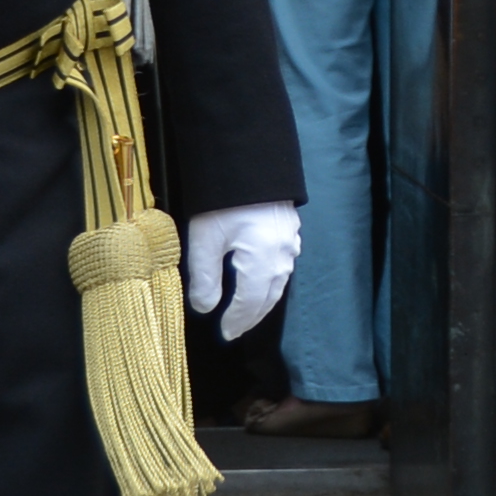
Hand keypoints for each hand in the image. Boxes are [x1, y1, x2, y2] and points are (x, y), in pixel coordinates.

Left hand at [185, 202, 301, 341]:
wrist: (250, 161)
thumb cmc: (224, 201)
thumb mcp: (205, 240)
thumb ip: (204, 278)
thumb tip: (204, 307)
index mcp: (263, 262)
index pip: (251, 303)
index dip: (237, 321)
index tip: (225, 334)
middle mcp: (283, 257)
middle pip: (269, 296)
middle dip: (252, 316)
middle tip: (236, 330)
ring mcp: (291, 243)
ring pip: (279, 282)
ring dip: (262, 301)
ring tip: (247, 312)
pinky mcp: (290, 230)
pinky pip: (282, 266)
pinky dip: (270, 282)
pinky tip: (260, 281)